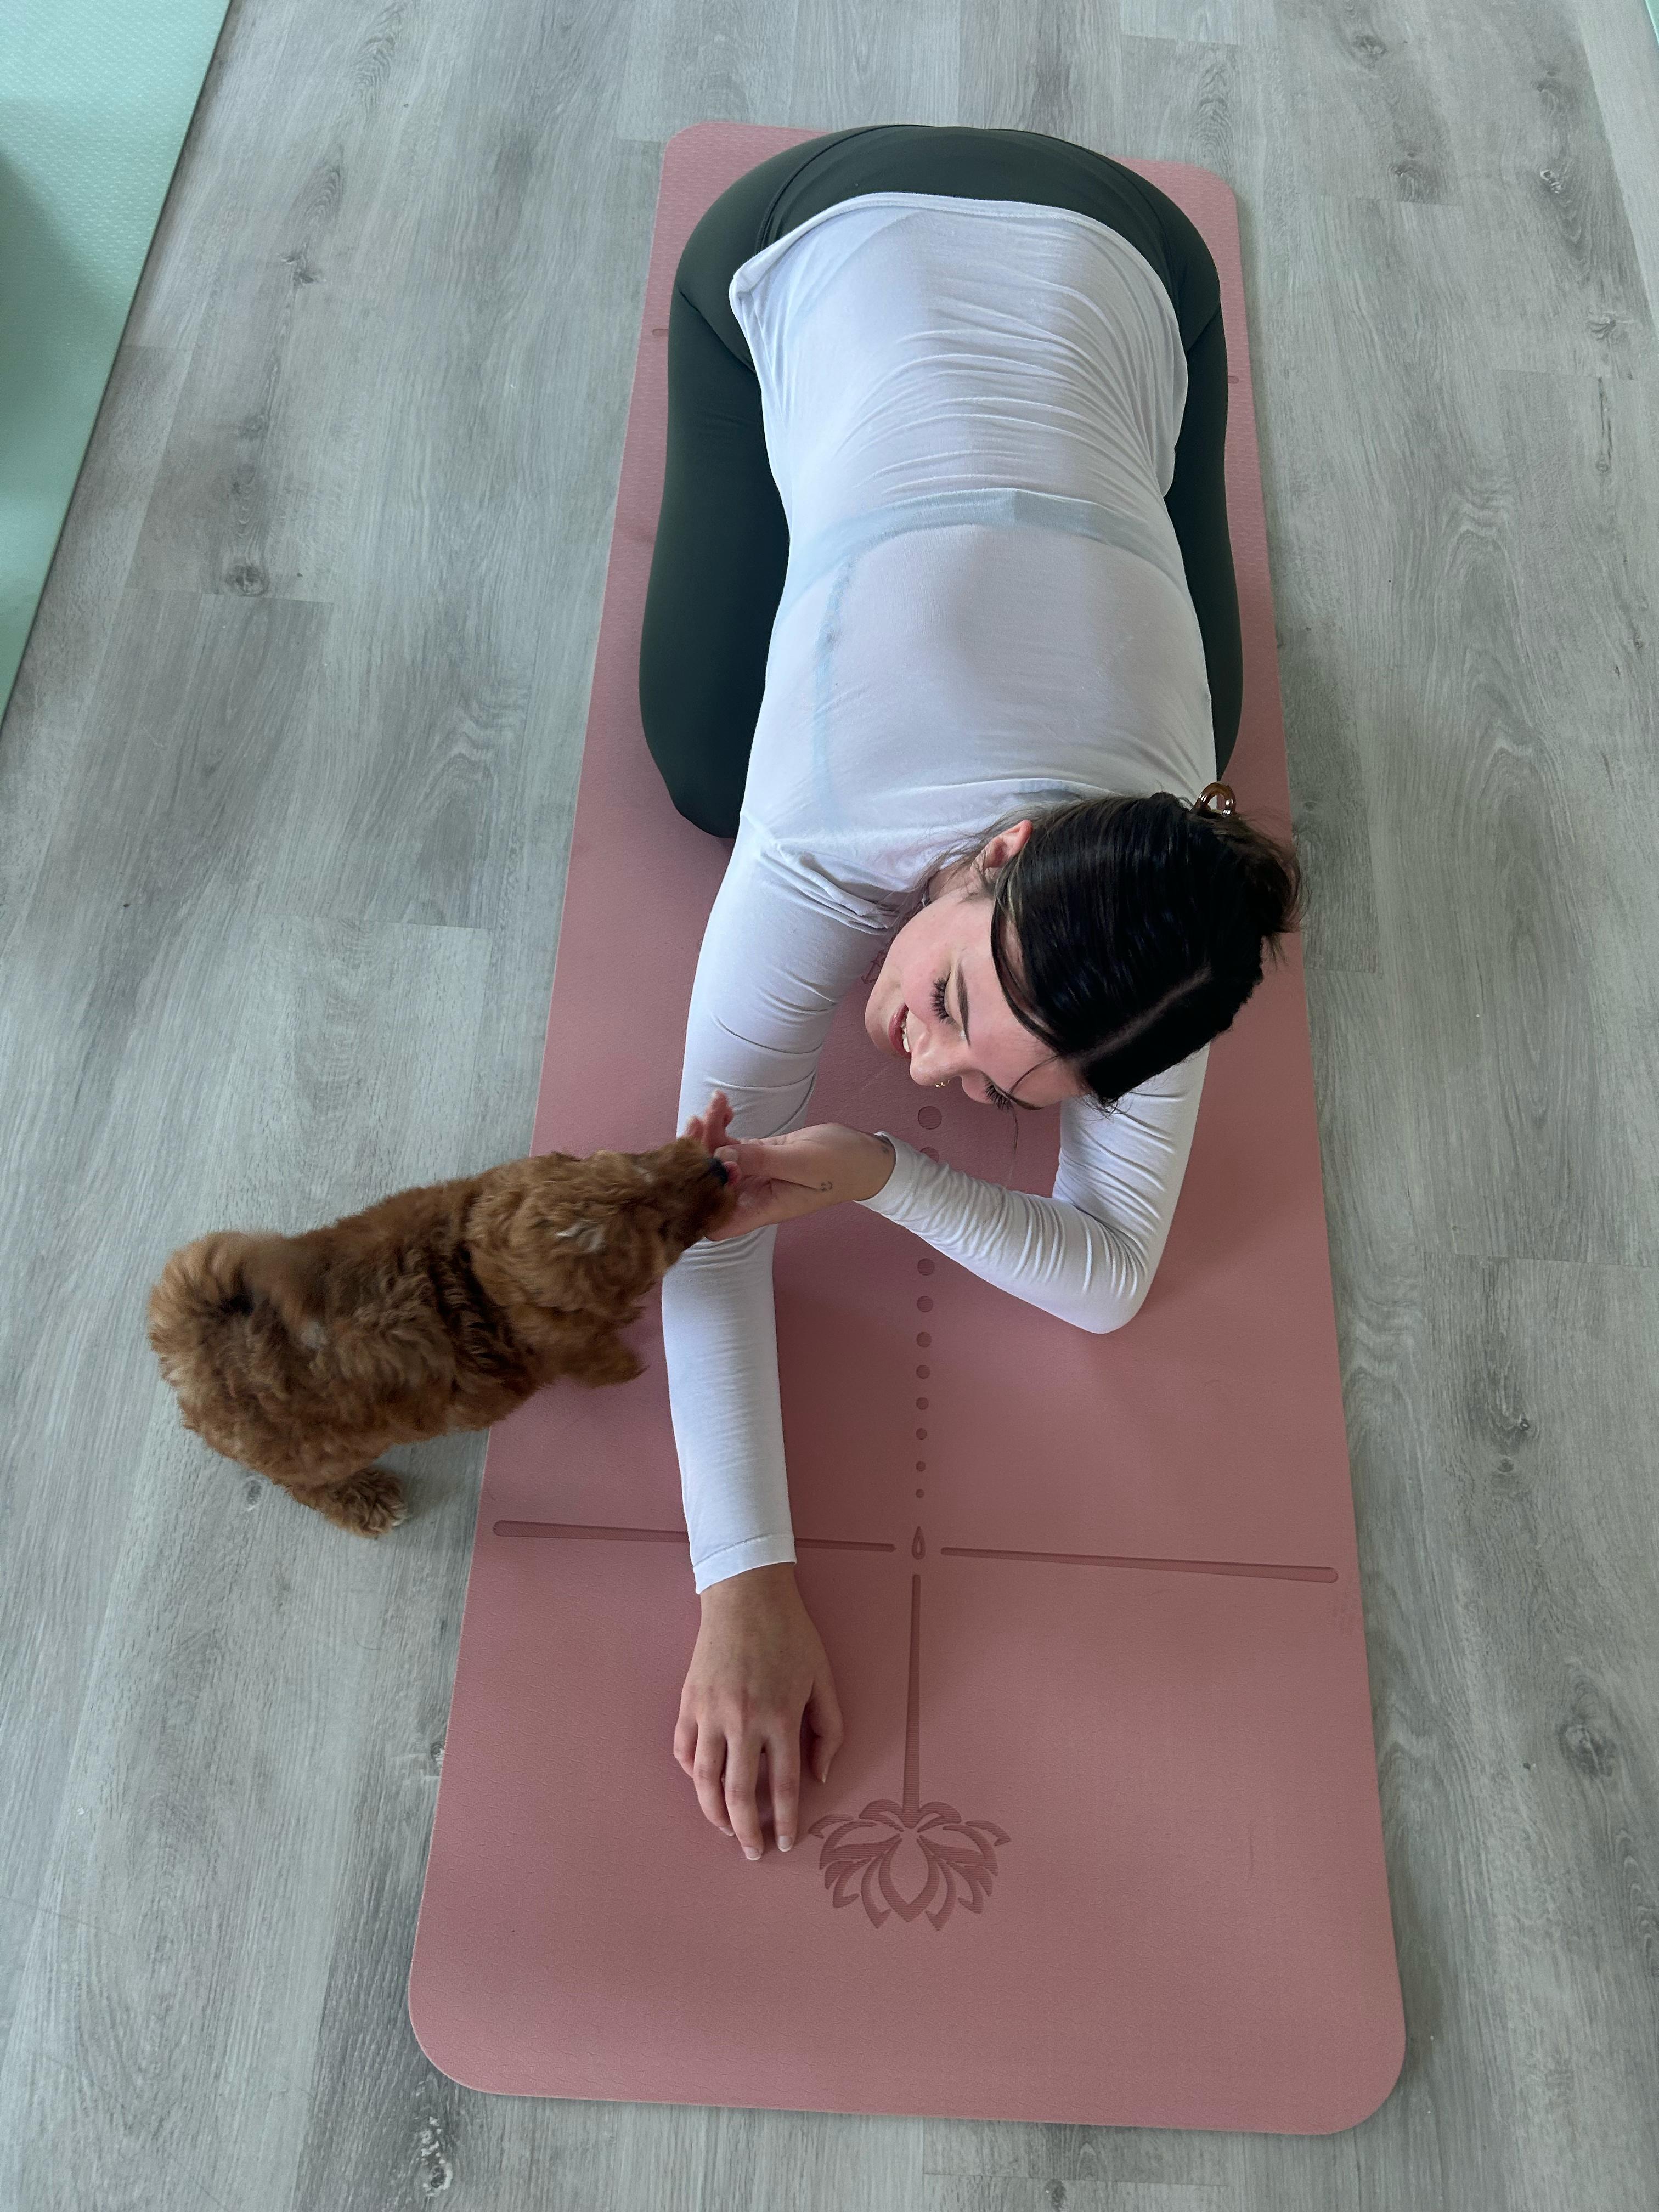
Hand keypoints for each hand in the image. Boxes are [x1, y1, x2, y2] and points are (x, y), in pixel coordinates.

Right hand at [674, 1563, 843, 1857]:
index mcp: (781, 1717)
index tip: (786, 1844)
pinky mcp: (688, 1701)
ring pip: (703, 1781)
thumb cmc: (791, 1635)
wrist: (746, 1594)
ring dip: (712, 1814)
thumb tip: (820, 1776)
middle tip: (751, 1853)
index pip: (784, 1788)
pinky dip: (690, 1774)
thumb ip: (829, 1730)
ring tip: (723, 1830)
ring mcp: (709, 1712)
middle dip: (745, 1833)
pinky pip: (682, 1750)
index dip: (786, 1823)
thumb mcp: (824, 1678)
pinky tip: (703, 1785)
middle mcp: (742, 1721)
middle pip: (739, 1796)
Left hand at [703, 1122, 894, 1239]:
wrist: (863, 1156)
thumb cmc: (840, 1166)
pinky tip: (724, 1105)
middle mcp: (751, 1195)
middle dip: (697, 1154)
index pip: (715, 1223)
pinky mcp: (756, 1155)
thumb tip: (720, 1159)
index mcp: (761, 1208)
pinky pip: (729, 1143)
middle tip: (699, 1121)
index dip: (698, 1202)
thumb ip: (761, 1161)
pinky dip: (722, 1124)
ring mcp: (752, 1174)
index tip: (702, 1168)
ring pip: (715, 1159)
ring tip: (716, 1104)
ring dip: (709, 1131)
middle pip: (708, 1185)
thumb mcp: (802, 1162)